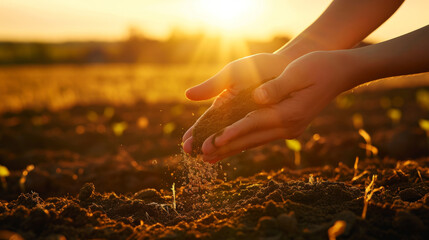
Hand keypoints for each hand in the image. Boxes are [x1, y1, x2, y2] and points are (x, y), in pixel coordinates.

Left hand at [197, 50, 357, 162]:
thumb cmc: (318, 66)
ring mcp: (290, 129)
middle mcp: (290, 126)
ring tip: (211, 158)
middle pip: (252, 139)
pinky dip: (244, 142)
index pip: (255, 124)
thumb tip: (258, 97)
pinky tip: (231, 148)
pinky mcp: (288, 126)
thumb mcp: (299, 72)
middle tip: (203, 156)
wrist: (340, 73)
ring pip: (255, 141)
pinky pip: (261, 137)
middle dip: (227, 147)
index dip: (233, 132)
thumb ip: (277, 86)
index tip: (215, 141)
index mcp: (290, 112)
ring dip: (233, 150)